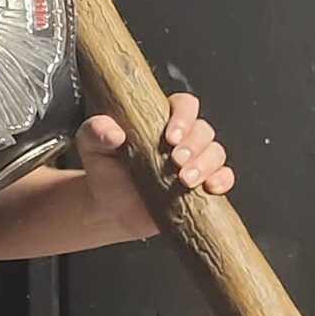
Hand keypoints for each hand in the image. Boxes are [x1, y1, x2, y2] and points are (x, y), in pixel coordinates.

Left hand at [75, 92, 235, 240]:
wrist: (109, 209)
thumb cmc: (104, 172)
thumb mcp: (90, 146)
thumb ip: (95, 131)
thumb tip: (112, 131)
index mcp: (158, 120)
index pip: (184, 105)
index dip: (184, 117)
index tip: (170, 136)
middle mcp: (180, 138)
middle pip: (203, 130)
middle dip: (194, 145)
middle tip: (175, 160)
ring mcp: (193, 160)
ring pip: (215, 152)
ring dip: (206, 164)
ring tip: (185, 179)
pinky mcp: (201, 184)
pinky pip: (224, 176)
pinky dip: (222, 179)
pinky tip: (210, 187)